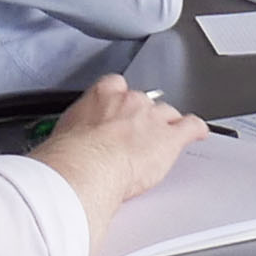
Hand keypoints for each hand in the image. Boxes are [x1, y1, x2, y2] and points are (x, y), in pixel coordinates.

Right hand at [31, 74, 207, 245]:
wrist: (86, 169)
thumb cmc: (66, 159)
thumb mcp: (59, 136)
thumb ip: (69, 134)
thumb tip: (56, 150)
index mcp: (101, 96)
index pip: (115, 87)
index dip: (118, 103)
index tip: (116, 113)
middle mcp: (131, 101)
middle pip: (145, 102)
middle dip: (142, 117)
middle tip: (134, 136)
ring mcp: (154, 118)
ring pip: (168, 115)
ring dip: (166, 126)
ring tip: (162, 138)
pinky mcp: (170, 138)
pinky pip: (191, 128)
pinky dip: (196, 130)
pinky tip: (198, 133)